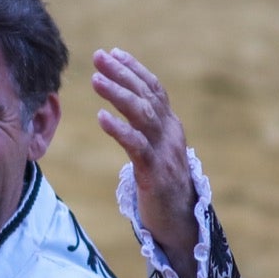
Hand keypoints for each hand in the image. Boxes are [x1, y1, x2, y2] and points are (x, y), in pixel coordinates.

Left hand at [91, 48, 198, 277]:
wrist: (181, 225)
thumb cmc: (163, 188)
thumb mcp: (155, 153)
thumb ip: (146, 130)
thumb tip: (126, 109)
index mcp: (171, 127)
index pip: (154, 89)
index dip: (134, 69)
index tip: (113, 52)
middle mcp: (171, 135)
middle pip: (147, 96)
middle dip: (123, 74)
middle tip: (99, 56)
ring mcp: (165, 153)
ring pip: (143, 115)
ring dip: (119, 94)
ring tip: (96, 80)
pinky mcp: (156, 174)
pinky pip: (137, 147)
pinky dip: (119, 130)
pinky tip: (101, 118)